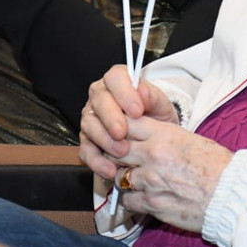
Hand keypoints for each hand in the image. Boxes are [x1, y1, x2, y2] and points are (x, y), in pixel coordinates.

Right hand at [77, 65, 178, 180]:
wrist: (155, 138)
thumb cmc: (156, 117)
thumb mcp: (161, 105)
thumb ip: (152, 97)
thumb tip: (141, 92)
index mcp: (118, 81)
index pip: (115, 78)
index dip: (123, 93)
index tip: (137, 110)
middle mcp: (101, 96)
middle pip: (99, 101)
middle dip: (111, 118)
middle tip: (123, 133)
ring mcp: (92, 118)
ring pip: (89, 125)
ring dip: (105, 140)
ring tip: (122, 152)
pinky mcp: (88, 140)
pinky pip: (85, 150)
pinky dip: (97, 161)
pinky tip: (110, 169)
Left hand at [112, 117, 232, 232]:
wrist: (231, 194)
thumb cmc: (217, 165)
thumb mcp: (190, 139)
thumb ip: (164, 136)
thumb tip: (148, 136)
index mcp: (163, 135)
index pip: (125, 123)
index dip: (118, 127)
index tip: (118, 133)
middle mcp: (152, 155)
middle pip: (115, 149)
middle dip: (115, 154)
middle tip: (121, 158)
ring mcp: (150, 181)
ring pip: (118, 176)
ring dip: (124, 178)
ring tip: (136, 179)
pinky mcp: (152, 204)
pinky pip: (128, 200)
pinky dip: (131, 199)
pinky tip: (141, 197)